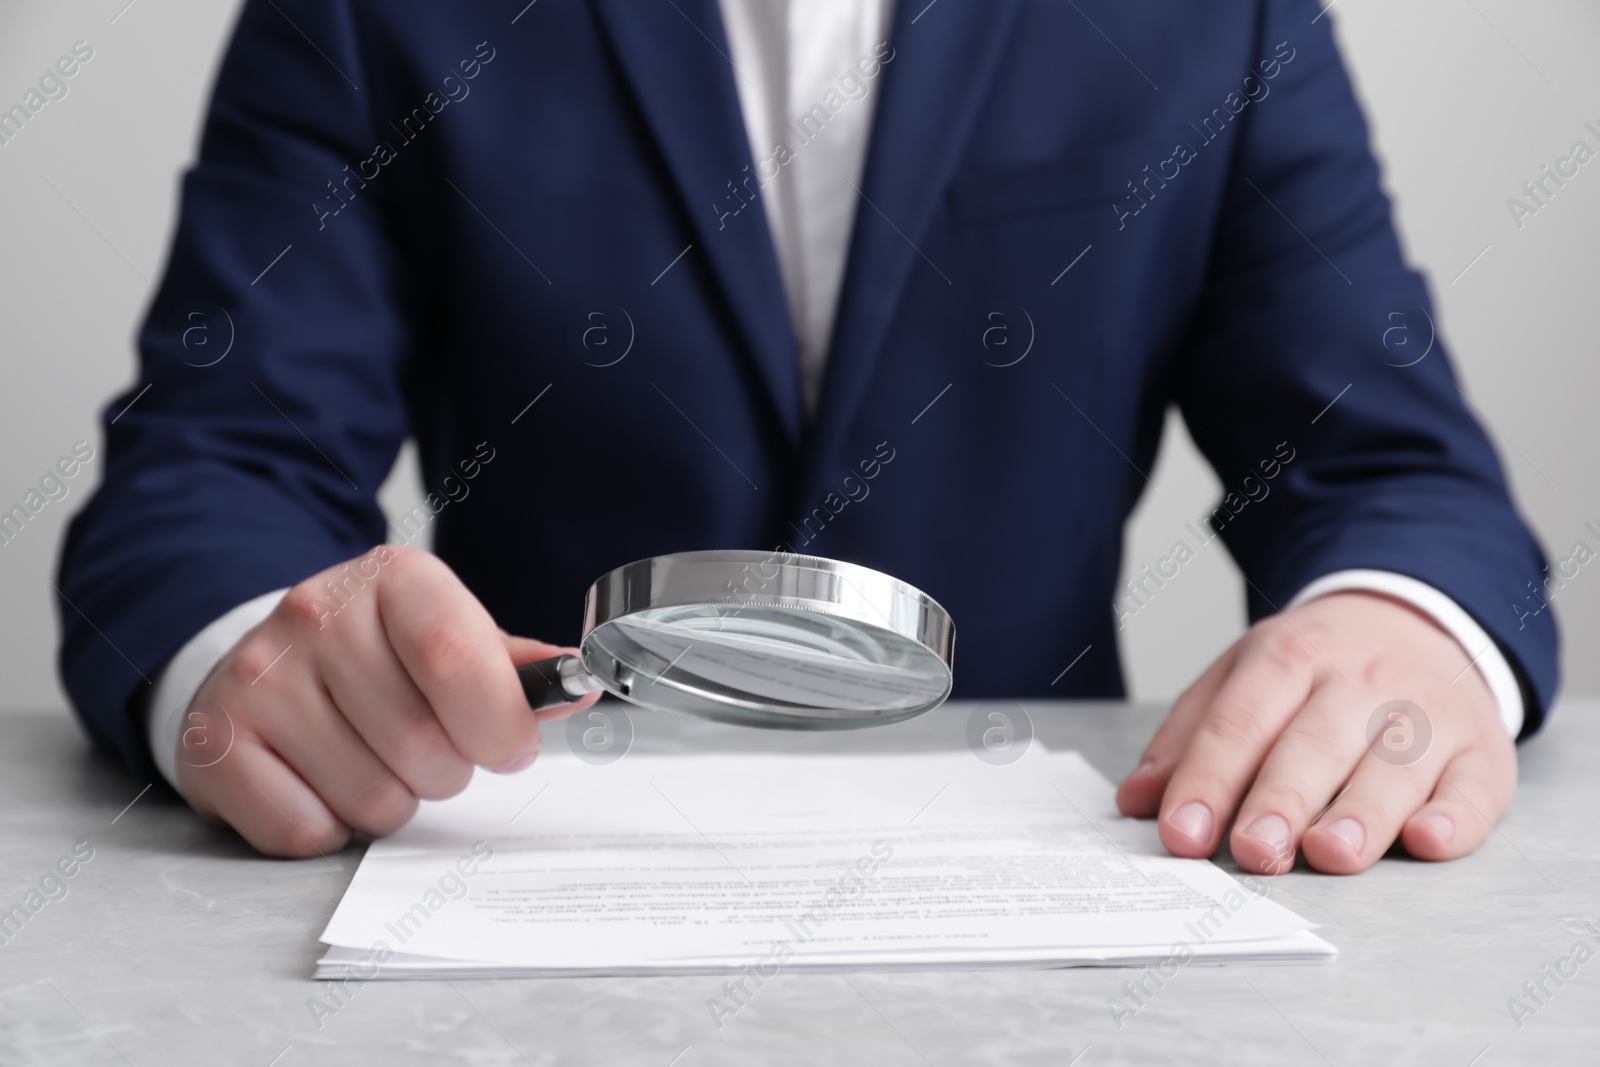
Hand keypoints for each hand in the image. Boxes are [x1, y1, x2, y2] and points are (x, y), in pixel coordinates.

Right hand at [175, 545, 597, 856]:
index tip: (510, 748)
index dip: (497, 722)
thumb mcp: (449, 638)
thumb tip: (581, 684)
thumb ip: (514, 668)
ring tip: (369, 761)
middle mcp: (317, 613)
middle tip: (426, 753)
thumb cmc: (377, 659)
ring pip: (369, 796)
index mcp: (394, 578)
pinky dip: (328, 828)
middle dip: (444, 771)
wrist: (263, 664)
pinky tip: (318, 781)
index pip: (456, 657)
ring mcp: (258, 676)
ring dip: (388, 802)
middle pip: (420, 743)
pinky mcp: (212, 742)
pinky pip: (304, 831)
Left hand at [1116, 591, 1515, 874]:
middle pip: (1313, 745)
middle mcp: (1358, 681)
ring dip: (1362, 813)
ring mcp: (1426, 713)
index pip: (1238, 724)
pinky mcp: (1482, 748)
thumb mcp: (1241, 676)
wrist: (1414, 619)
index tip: (1181, 834)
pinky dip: (1455, 817)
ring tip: (1331, 854)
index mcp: (1286, 658)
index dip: (1207, 781)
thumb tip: (1138, 800)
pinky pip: (1473, 786)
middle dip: (1281, 800)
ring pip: (1392, 767)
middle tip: (1254, 850)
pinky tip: (1428, 840)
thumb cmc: (1316, 668)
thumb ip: (1187, 738)